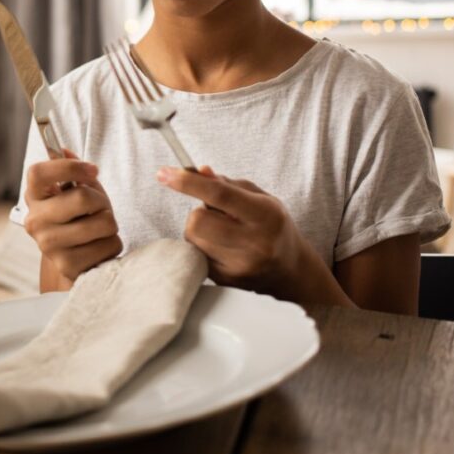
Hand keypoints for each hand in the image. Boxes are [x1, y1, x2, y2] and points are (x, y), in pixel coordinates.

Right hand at [25, 149, 121, 283]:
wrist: (75, 259)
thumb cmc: (78, 217)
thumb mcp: (74, 189)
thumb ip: (71, 169)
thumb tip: (63, 150)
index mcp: (34, 196)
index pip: (39, 172)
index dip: (70, 167)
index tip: (93, 171)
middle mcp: (35, 221)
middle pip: (83, 197)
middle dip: (102, 201)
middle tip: (99, 208)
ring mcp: (49, 245)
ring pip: (103, 222)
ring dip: (110, 224)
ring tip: (99, 229)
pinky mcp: (67, 266)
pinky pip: (109, 246)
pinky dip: (112, 245)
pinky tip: (99, 247)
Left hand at [156, 165, 304, 297]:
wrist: (290, 272)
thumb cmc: (272, 226)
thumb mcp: (259, 198)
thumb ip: (227, 184)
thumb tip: (199, 171)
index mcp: (265, 216)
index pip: (219, 195)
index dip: (188, 182)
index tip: (164, 173)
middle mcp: (253, 244)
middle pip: (197, 220)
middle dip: (198, 211)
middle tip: (215, 213)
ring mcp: (238, 267)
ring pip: (192, 238)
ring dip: (199, 229)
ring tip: (222, 231)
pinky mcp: (225, 281)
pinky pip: (196, 255)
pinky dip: (203, 246)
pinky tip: (223, 248)